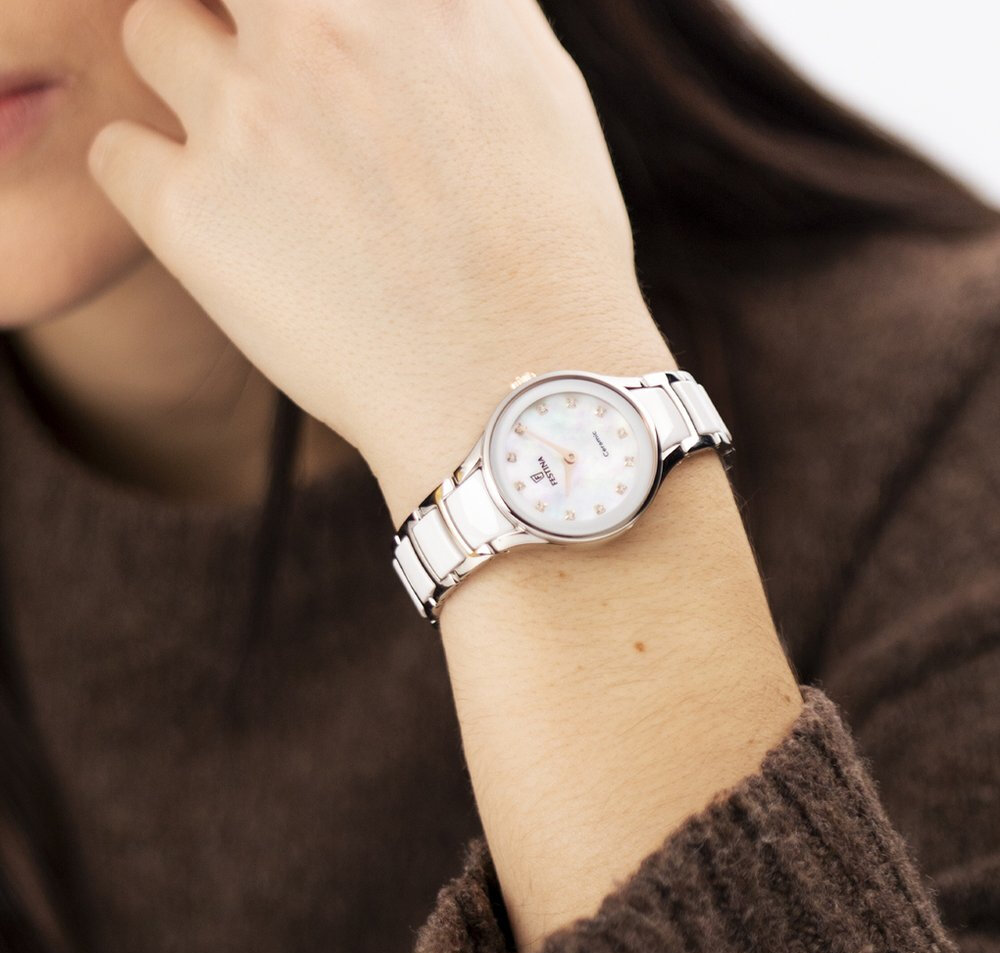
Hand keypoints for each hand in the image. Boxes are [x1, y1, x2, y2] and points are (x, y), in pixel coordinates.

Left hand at [86, 0, 670, 520]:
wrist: (512, 386)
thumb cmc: (551, 265)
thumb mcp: (544, 99)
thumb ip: (468, 25)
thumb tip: (428, 9)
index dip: (302, 9)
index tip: (307, 40)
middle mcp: (322, 27)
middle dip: (236, 11)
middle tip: (266, 81)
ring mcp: (248, 114)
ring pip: (152, 32)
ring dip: (185, 81)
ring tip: (239, 158)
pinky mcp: (190, 209)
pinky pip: (119, 153)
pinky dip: (152, 181)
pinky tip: (211, 226)